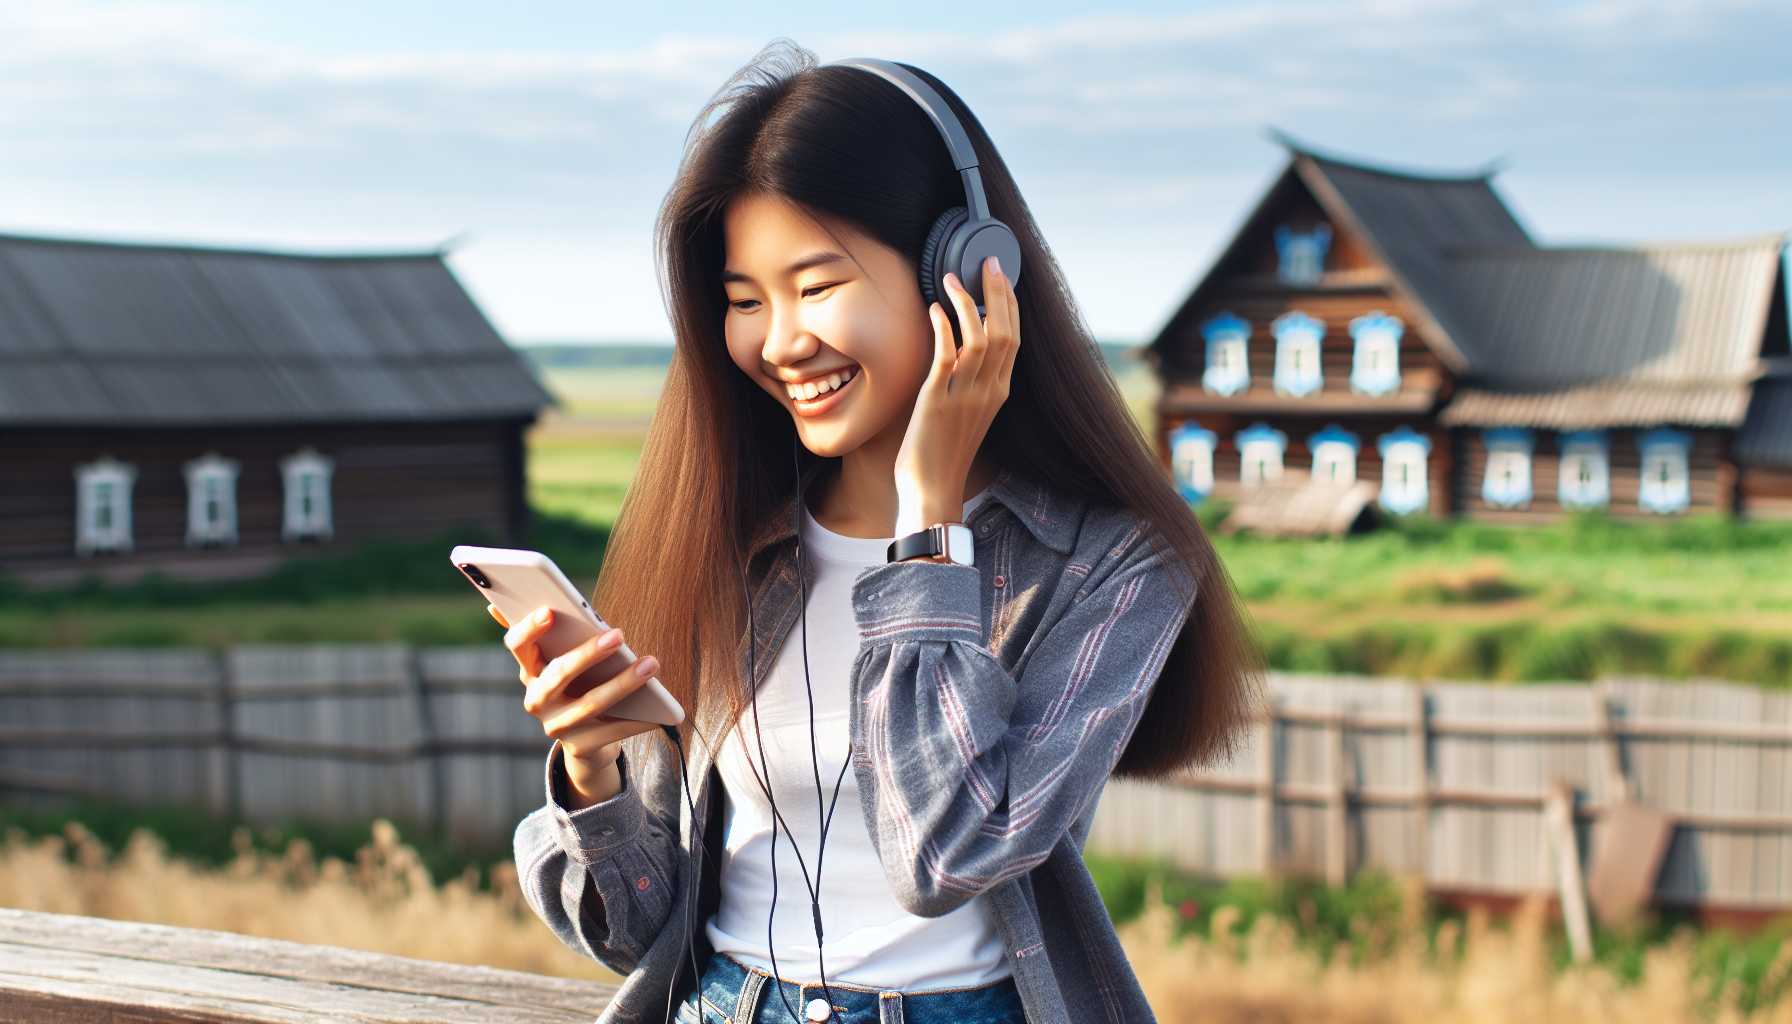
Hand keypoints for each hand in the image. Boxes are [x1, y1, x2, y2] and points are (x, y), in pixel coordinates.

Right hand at [490, 604, 662, 775]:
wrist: (585, 740)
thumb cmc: (577, 684)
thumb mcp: (559, 660)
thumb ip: (545, 633)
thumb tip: (497, 604)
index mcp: (529, 670)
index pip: (517, 645)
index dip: (529, 629)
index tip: (549, 610)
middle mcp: (536, 700)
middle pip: (559, 673)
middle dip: (589, 653)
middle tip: (619, 634)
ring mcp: (556, 726)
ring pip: (591, 702)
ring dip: (624, 682)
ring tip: (651, 663)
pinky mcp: (580, 747)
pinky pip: (613, 731)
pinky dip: (638, 719)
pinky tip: (661, 709)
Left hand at [893, 255, 1019, 521]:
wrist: (933, 490)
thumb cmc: (943, 453)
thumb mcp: (967, 413)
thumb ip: (970, 383)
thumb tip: (960, 350)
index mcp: (999, 393)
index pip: (1014, 339)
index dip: (1009, 304)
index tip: (1001, 276)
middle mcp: (989, 391)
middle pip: (1004, 332)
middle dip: (998, 292)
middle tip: (988, 262)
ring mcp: (966, 396)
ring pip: (979, 339)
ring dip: (966, 303)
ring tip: (952, 278)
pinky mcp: (938, 402)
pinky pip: (946, 357)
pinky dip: (943, 329)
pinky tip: (935, 308)